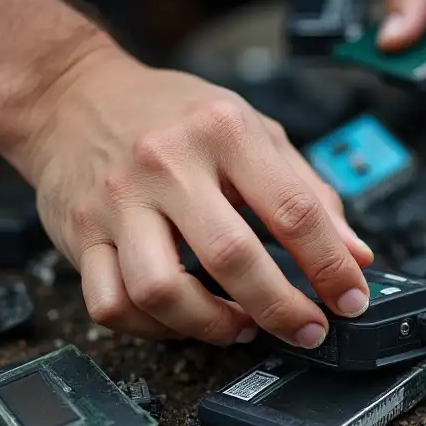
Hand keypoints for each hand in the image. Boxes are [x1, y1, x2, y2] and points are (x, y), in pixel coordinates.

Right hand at [18, 45, 374, 346]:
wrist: (71, 96)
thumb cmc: (171, 116)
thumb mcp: (252, 129)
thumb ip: (307, 190)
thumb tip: (355, 254)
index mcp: (222, 131)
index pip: (292, 210)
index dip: (331, 266)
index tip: (351, 298)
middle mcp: (165, 164)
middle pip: (231, 257)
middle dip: (281, 309)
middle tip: (308, 329)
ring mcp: (116, 203)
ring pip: (161, 291)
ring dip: (211, 326)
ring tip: (241, 327)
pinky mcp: (80, 235)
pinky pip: (112, 305)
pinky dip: (153, 329)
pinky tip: (183, 320)